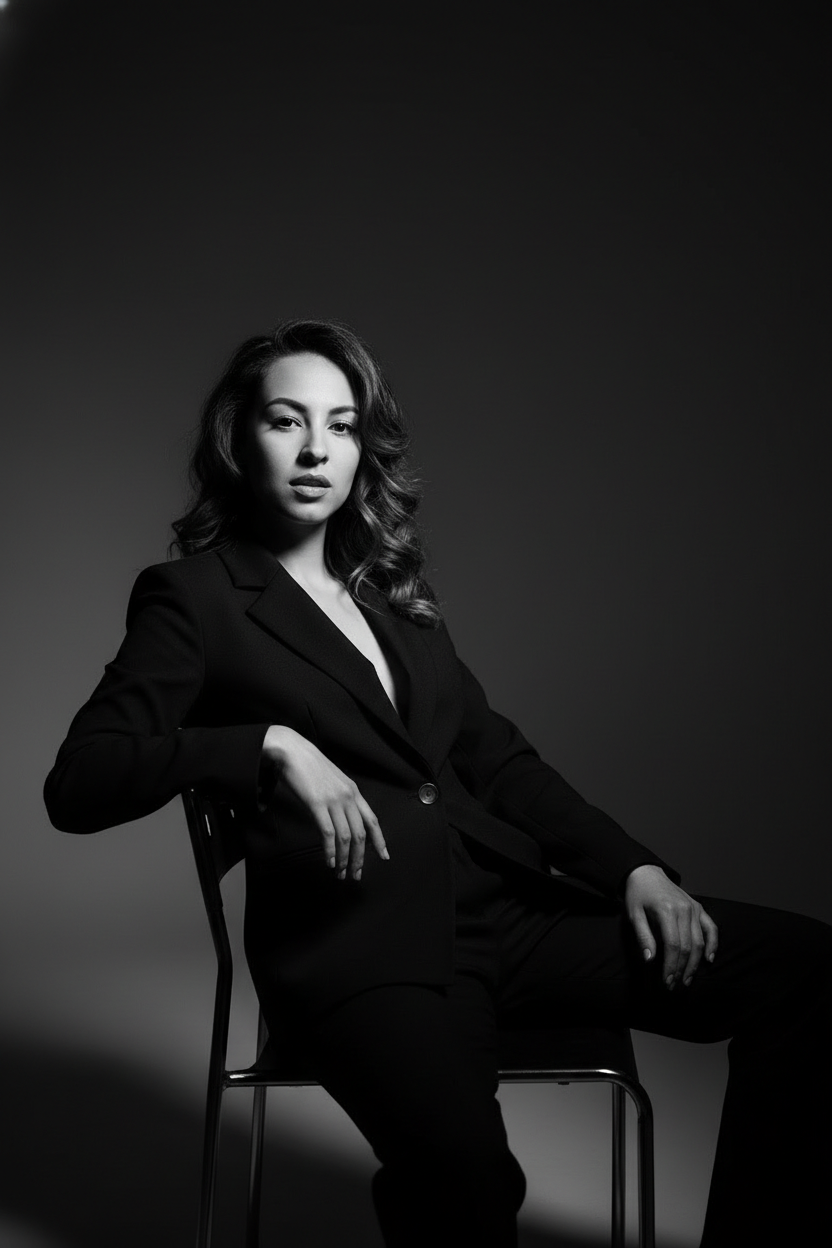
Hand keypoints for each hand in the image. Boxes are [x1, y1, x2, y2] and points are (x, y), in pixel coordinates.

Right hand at [261, 726, 388, 880]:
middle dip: (359, 858)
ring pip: (346, 837)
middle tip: (355, 875)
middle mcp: (348, 796)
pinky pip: (328, 833)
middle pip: (361, 834)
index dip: (379, 840)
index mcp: (353, 791)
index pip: (372, 820)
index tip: (384, 857)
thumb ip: (340, 800)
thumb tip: (342, 820)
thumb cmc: (309, 767)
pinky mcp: (317, 803)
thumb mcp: (332, 782)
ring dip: (344, 859)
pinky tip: (329, 862)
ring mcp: (333, 800)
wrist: (291, 750)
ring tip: (340, 873)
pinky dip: (330, 851)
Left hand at [624, 864, 717, 988]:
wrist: (646, 874)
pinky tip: (708, 959)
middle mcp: (684, 909)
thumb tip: (650, 961)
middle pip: (688, 947)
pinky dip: (712, 944)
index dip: (671, 966)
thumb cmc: (637, 895)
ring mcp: (694, 908)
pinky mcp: (699, 907)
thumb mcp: (633, 914)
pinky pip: (710, 928)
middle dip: (681, 969)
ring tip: (687, 979)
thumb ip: (643, 937)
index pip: (673, 946)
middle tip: (674, 985)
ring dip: (695, 963)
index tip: (666, 982)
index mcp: (667, 910)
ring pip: (700, 941)